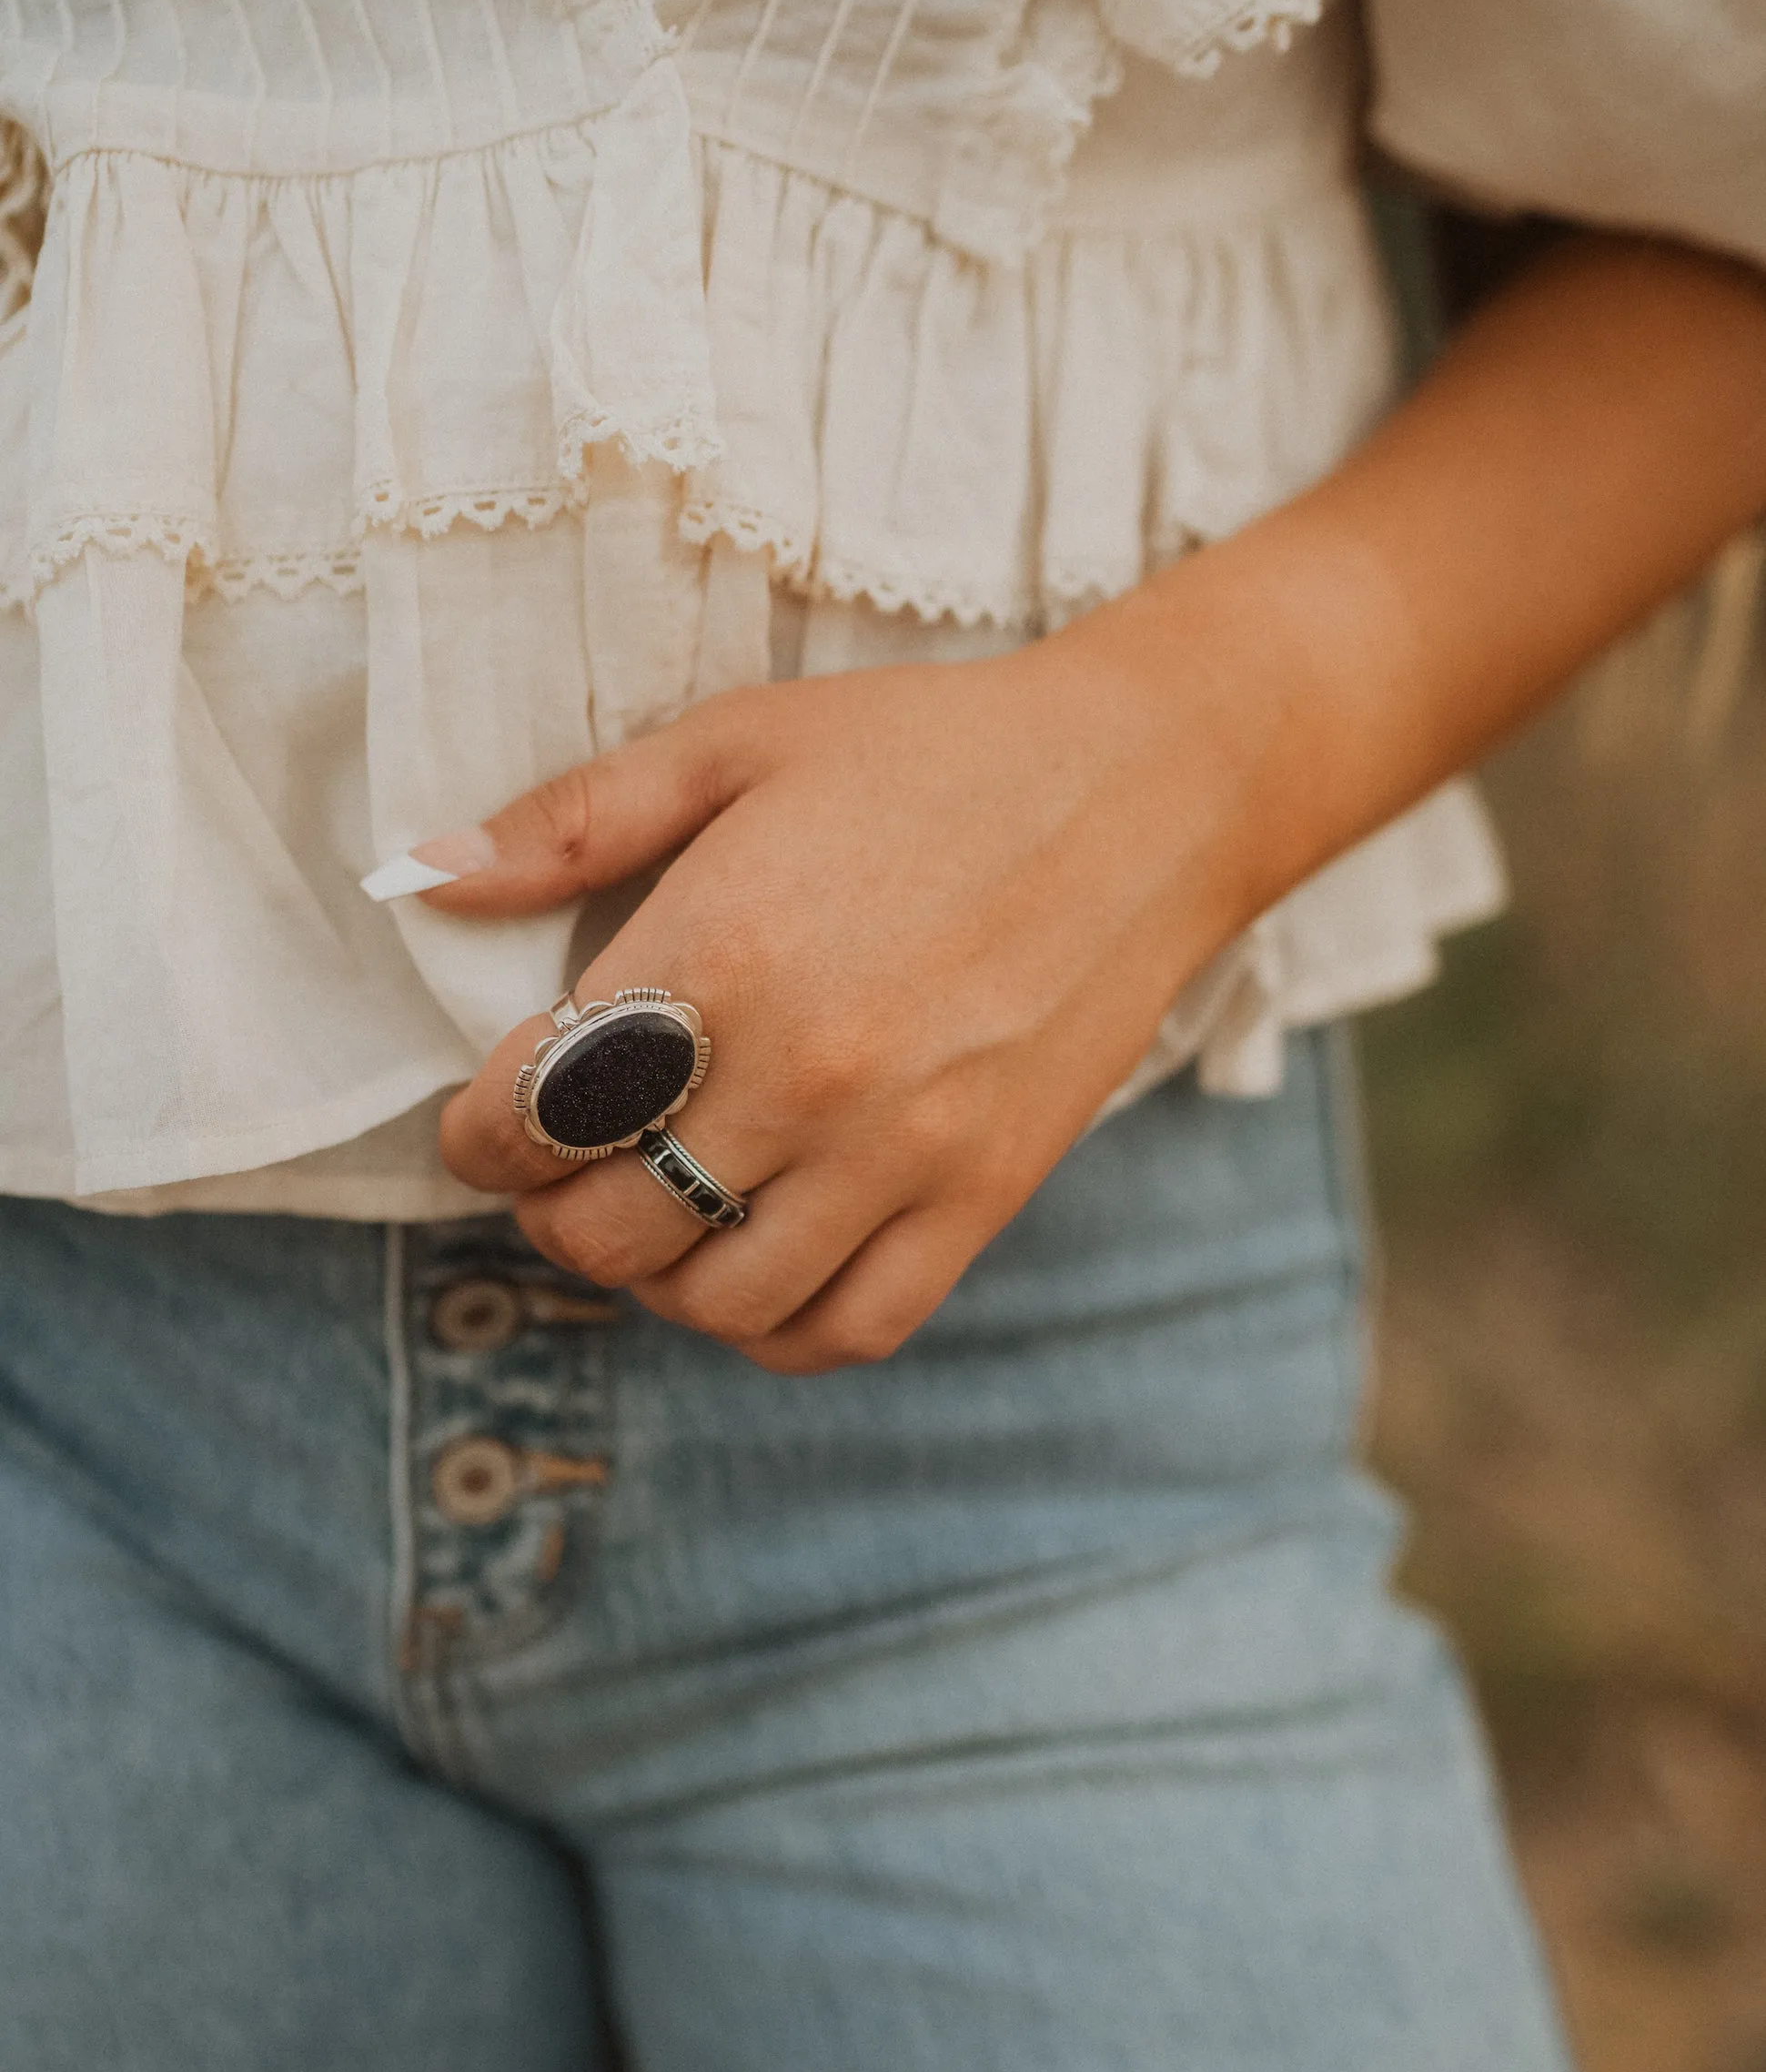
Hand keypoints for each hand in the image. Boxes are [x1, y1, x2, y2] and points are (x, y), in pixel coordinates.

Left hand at [426, 232, 1765, 1376]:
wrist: (1149, 787)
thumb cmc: (932, 753)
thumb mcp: (738, 742)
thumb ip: (573, 821)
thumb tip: (423, 873)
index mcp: (721, 953)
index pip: (533, 1117)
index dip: (477, 1136)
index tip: (489, 1117)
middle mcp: (803, 1073)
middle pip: (608, 1232)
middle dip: (552, 1215)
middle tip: (563, 1172)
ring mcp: (901, 1153)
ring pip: (718, 1301)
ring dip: (657, 1280)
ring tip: (661, 1217)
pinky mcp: (982, 1199)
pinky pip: (850, 1328)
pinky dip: (778, 1329)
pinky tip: (757, 1269)